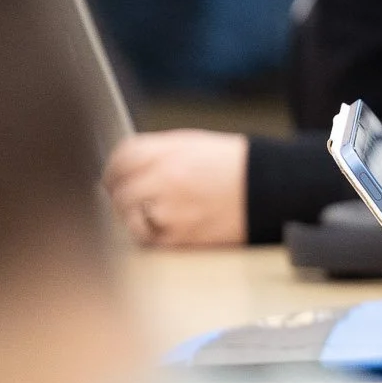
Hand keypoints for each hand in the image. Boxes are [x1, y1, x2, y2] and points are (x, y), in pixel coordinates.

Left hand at [102, 130, 246, 247]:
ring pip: (128, 216)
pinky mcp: (181, 236)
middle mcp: (165, 178)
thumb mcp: (195, 143)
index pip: (122, 157)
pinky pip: (148, 238)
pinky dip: (151, 234)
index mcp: (169, 152)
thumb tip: (130, 163)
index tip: (113, 176)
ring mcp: (170, 209)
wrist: (268, 189)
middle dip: (119, 194)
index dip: (114, 167)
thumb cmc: (236, 166)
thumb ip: (159, 151)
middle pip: (120, 189)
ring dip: (132, 216)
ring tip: (146, 214)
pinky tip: (163, 226)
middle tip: (125, 199)